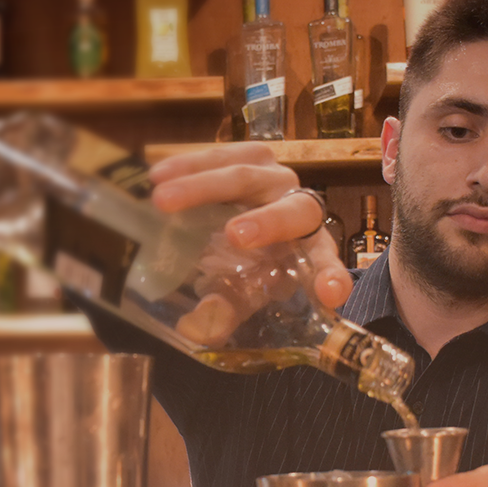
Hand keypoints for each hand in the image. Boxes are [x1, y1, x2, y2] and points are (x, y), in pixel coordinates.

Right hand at [148, 144, 353, 341]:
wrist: (242, 219)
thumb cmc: (251, 264)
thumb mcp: (243, 293)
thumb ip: (227, 311)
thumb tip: (200, 331)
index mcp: (312, 250)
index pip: (328, 263)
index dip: (330, 277)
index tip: (329, 293)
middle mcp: (300, 208)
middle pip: (289, 211)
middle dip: (266, 223)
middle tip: (234, 236)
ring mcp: (274, 176)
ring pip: (245, 175)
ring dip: (204, 186)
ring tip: (161, 198)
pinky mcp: (248, 156)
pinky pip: (220, 156)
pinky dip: (187, 165)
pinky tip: (157, 175)